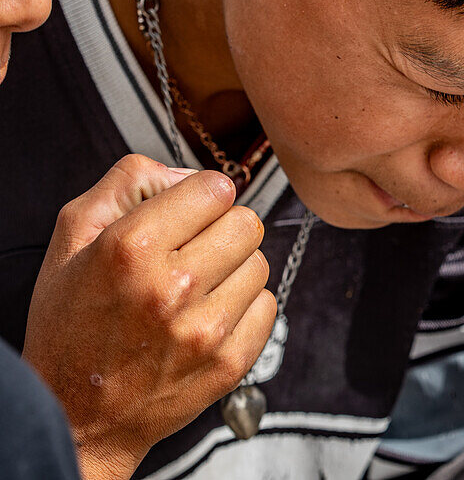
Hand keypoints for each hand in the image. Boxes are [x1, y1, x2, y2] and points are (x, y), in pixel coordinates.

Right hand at [22, 154, 276, 479]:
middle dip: (223, 230)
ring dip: (234, 270)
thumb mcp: (73, 237)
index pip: (216, 188)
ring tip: (197, 289)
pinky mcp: (229, 362)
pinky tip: (209, 316)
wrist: (79, 414)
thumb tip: (186, 173)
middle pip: (247, 222)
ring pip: (260, 263)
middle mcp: (172, 287)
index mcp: (132, 248)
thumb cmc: (72, 324)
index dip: (203, 196)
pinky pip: (267, 305)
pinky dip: (245, 307)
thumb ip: (127, 182)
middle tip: (194, 251)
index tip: (190, 213)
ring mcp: (205, 329)